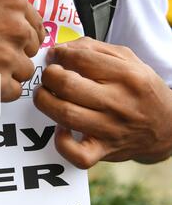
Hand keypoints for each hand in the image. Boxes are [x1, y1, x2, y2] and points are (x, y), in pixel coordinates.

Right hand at [0, 0, 44, 101]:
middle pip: (30, 50)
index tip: (13, 45)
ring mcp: (8, 57)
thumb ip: (0, 7)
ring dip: (7, 74)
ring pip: (24, 72)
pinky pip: (14, 92)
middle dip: (14, 55)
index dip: (23, 39)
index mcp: (12, 3)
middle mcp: (16, 28)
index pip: (37, 27)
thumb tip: (15, 18)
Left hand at [34, 37, 171, 168]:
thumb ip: (94, 49)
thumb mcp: (129, 61)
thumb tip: (61, 49)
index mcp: (128, 75)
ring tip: (45, 94)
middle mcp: (119, 102)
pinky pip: (77, 154)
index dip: (59, 55)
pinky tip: (60, 129)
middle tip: (48, 75)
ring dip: (44, 101)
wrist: (167, 127)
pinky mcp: (104, 150)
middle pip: (67, 85)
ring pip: (65, 114)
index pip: (81, 59)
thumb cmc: (140, 90)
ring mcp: (111, 129)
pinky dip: (62, 142)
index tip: (54, 56)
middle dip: (48, 76)